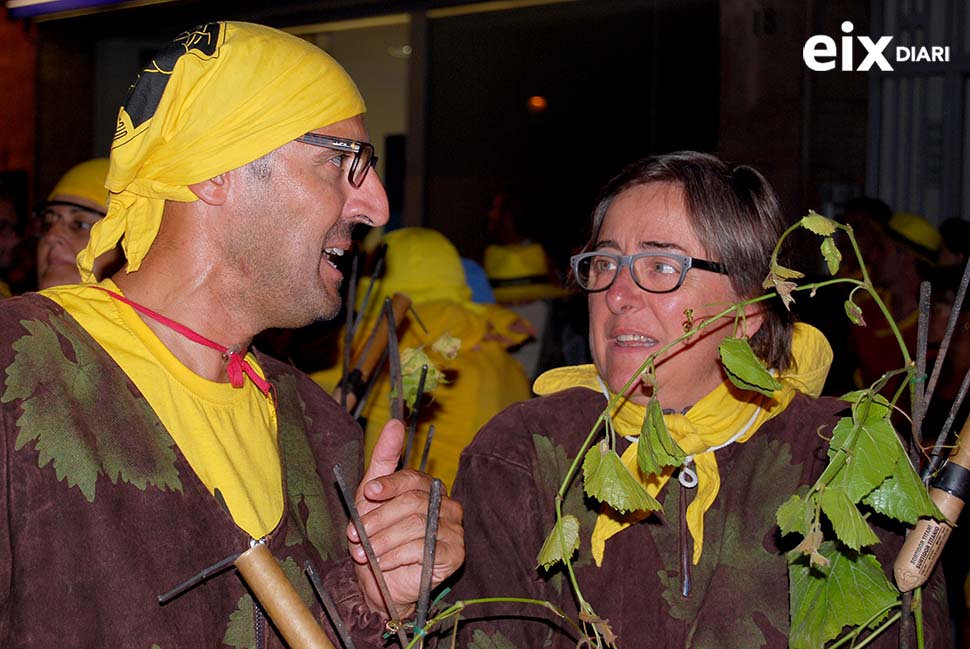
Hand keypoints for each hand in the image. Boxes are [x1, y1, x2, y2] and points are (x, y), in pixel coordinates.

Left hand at [348, 418, 464, 617]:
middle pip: (412, 502)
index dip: (389, 485)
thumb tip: (395, 423)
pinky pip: (424, 549)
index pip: (413, 478)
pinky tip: (384, 564)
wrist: (380, 583)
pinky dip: (396, 557)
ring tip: (366, 553)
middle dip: (379, 520)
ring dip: (383, 541)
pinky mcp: (455, 553)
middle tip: (357, 535)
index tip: (369, 493)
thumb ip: (384, 460)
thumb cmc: (376, 538)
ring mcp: (454, 529)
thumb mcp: (371, 497)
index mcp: (428, 488)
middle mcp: (446, 505)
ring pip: (416, 525)